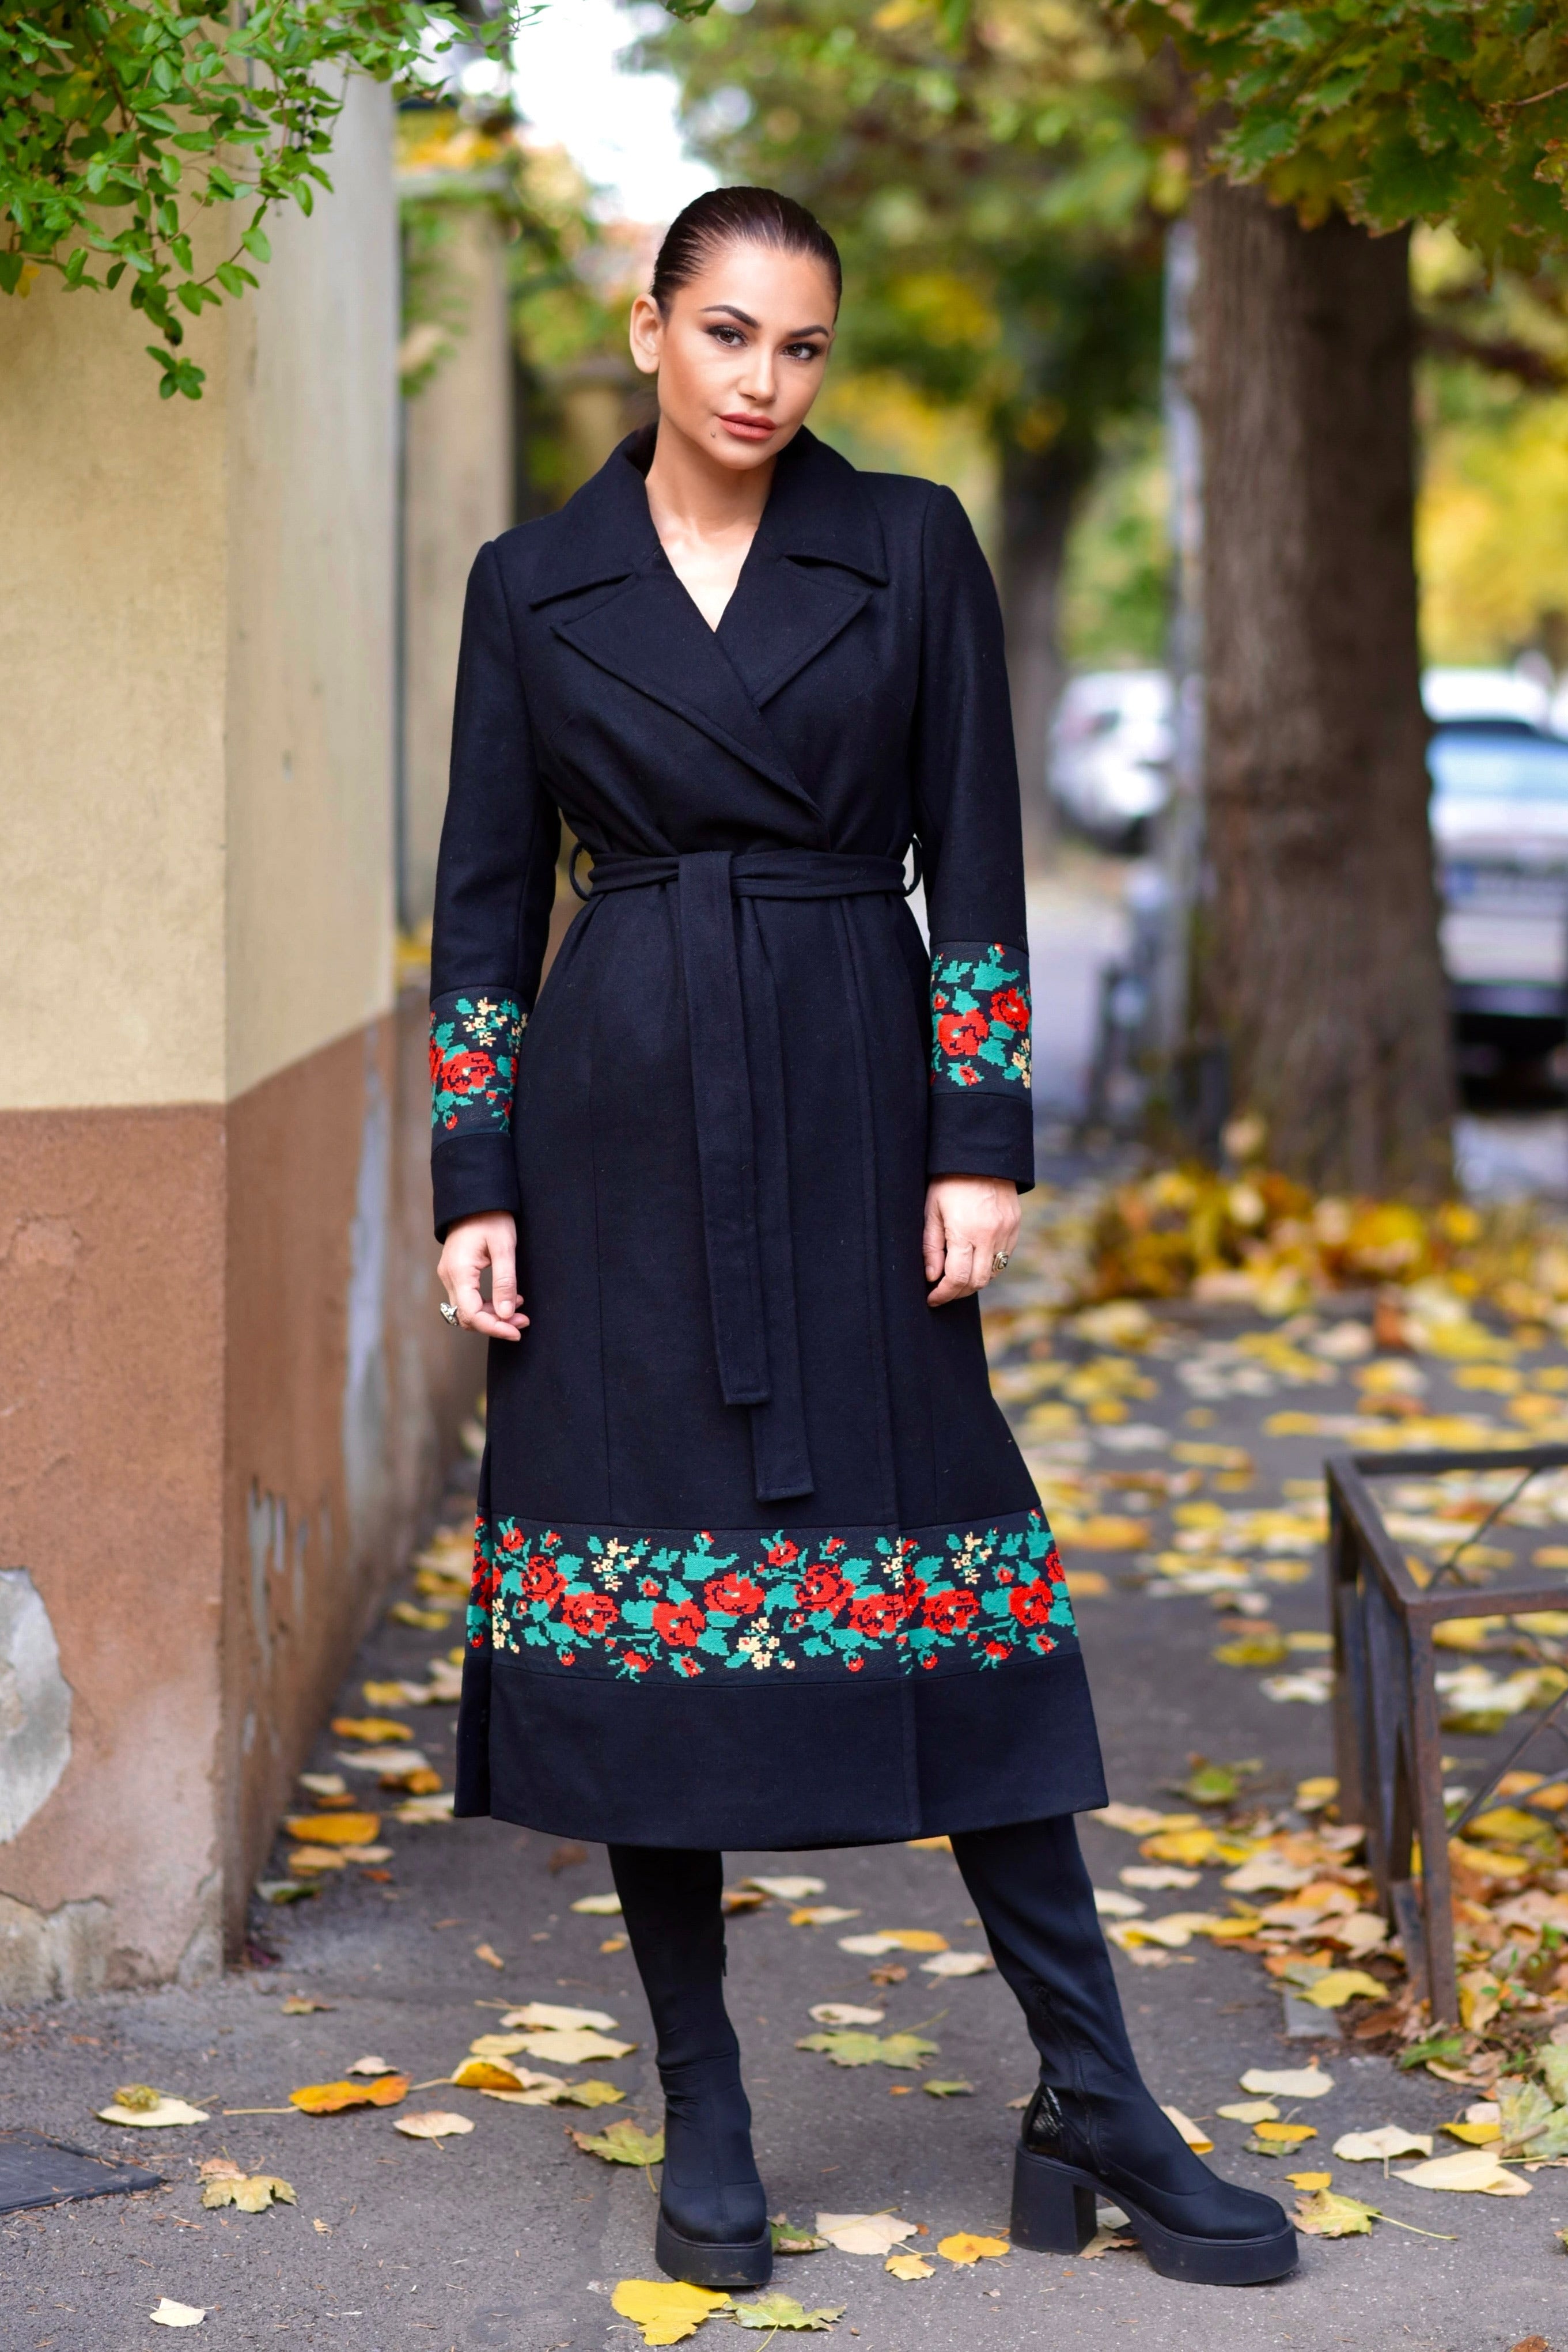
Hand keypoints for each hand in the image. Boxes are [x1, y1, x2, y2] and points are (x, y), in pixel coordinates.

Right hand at [438, 1212, 526, 1340]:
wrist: (476, 1197)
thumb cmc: (491, 1216)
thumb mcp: (504, 1247)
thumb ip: (505, 1282)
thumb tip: (507, 1314)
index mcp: (459, 1271)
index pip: (471, 1314)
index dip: (494, 1327)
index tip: (517, 1331)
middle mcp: (449, 1276)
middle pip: (467, 1317)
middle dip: (496, 1324)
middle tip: (523, 1321)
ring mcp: (450, 1275)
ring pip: (467, 1310)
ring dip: (493, 1316)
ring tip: (521, 1312)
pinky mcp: (456, 1272)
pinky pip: (468, 1298)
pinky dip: (487, 1305)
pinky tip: (509, 1299)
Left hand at [923, 1176, 1019, 1308]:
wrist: (981, 1155)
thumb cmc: (949, 1181)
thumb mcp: (932, 1210)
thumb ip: (931, 1246)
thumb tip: (932, 1277)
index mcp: (966, 1231)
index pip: (957, 1278)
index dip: (943, 1294)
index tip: (932, 1298)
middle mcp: (990, 1235)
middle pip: (977, 1282)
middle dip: (958, 1292)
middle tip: (943, 1291)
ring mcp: (1007, 1231)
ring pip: (992, 1273)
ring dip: (974, 1280)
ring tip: (957, 1274)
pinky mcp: (1015, 1227)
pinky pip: (1004, 1257)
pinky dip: (988, 1265)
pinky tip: (974, 1258)